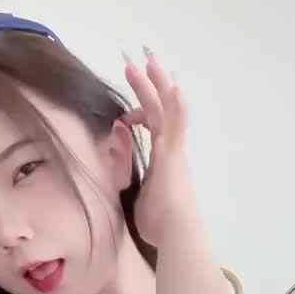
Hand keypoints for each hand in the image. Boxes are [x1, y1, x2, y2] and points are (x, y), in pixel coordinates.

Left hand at [121, 47, 193, 247]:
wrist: (176, 233)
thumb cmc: (159, 224)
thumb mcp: (137, 198)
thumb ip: (129, 181)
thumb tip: (118, 169)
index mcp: (164, 160)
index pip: (153, 127)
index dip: (140, 114)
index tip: (125, 112)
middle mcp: (172, 150)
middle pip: (160, 110)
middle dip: (150, 86)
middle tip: (141, 62)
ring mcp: (174, 149)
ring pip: (167, 108)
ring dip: (157, 83)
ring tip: (146, 60)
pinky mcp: (174, 153)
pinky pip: (176, 123)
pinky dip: (175, 103)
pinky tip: (172, 84)